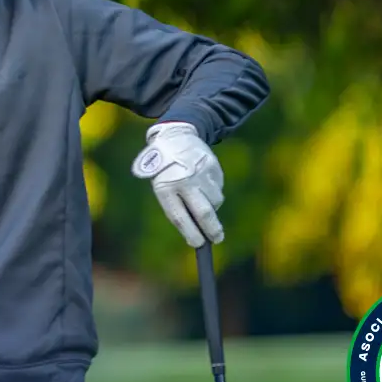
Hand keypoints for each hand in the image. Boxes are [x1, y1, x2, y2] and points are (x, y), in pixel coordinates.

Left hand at [130, 122, 224, 246]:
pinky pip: (218, 188)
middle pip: (203, 212)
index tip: (198, 244)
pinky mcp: (213, 167)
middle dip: (211, 229)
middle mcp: (183, 180)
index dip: (190, 233)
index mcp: (165, 187)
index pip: (179, 217)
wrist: (176, 137)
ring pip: (215, 201)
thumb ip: (176, 206)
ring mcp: (200, 173)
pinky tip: (203, 182)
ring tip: (201, 197)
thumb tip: (196, 231)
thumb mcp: (162, 186)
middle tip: (217, 239)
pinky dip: (213, 191)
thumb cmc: (166, 170)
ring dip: (212, 207)